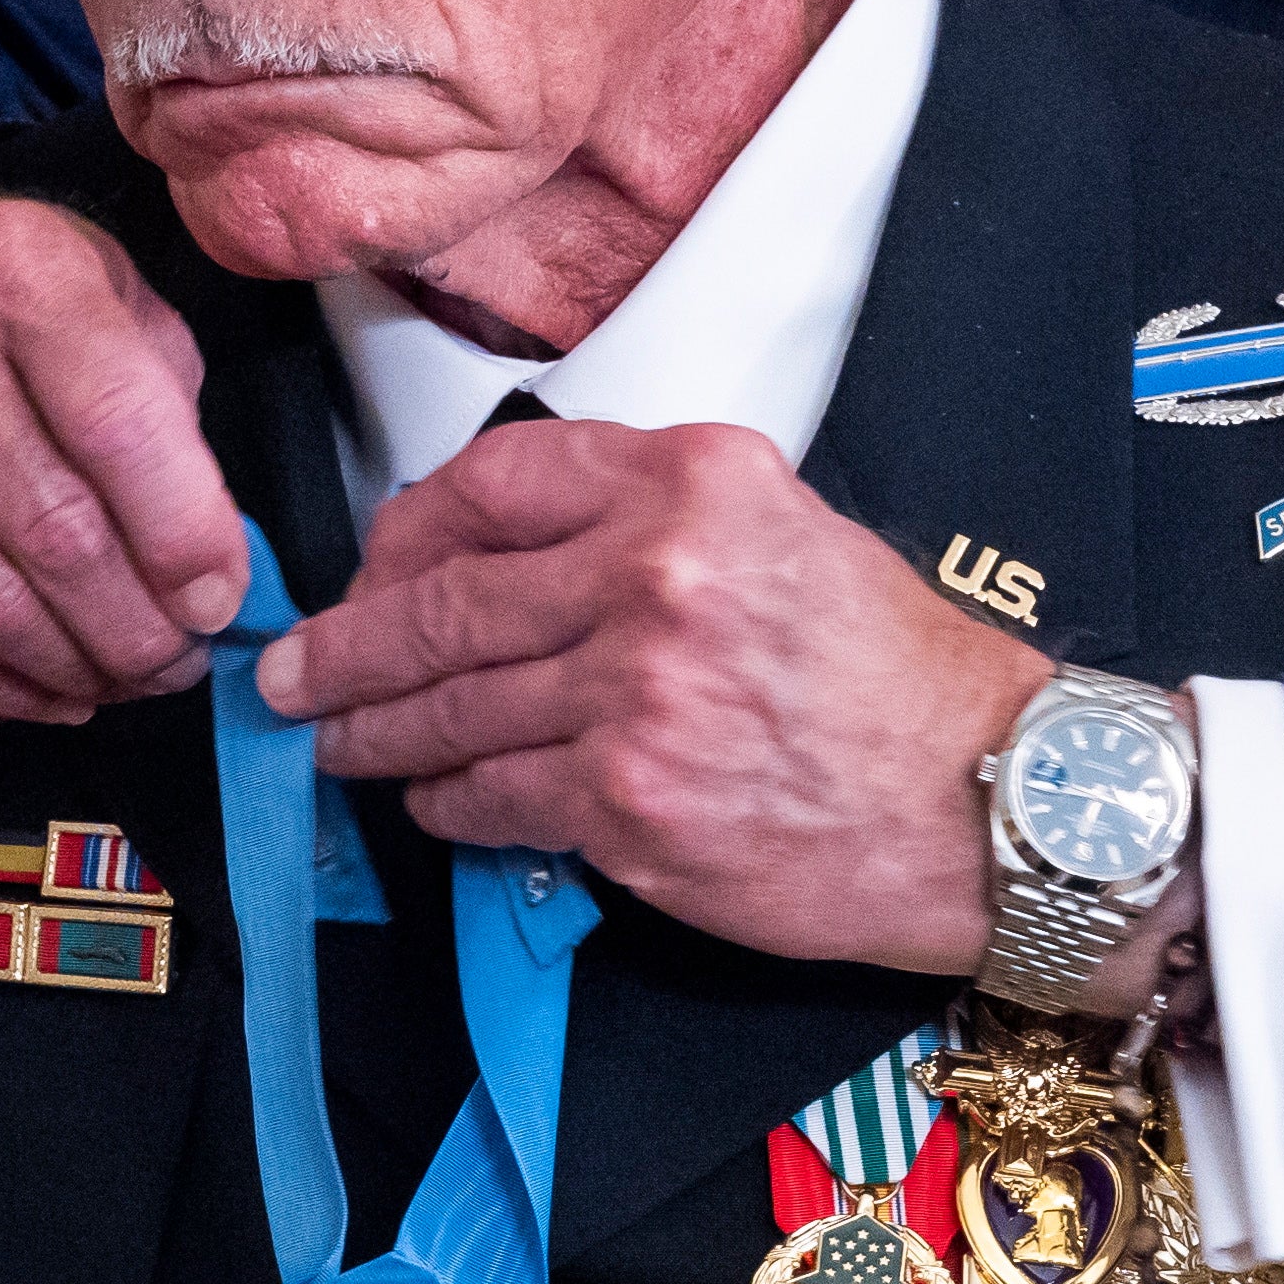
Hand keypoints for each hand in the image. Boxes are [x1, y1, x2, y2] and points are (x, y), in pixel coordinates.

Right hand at [0, 138, 246, 718]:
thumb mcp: (89, 276)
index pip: (118, 426)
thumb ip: (160, 393)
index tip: (221, 599)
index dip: (185, 536)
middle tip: (182, 660)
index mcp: (13, 266)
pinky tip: (50, 688)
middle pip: (54, 532)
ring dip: (75, 667)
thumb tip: (211, 548)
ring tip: (126, 678)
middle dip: (140, 627)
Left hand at [253, 418, 1059, 975]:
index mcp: (695, 482)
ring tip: (334, 738)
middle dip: (346, 644)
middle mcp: (658, 572)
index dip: (407, 528)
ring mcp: (635, 693)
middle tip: (294, 667)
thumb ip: (651, 526)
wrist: (989, 802)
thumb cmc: (900, 682)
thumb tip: (509, 560)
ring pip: (450, 706)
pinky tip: (435, 800)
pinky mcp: (628, 803)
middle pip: (444, 600)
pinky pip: (490, 797)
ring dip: (375, 730)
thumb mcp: (786, 536)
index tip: (377, 563)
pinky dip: (446, 802)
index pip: (493, 480)